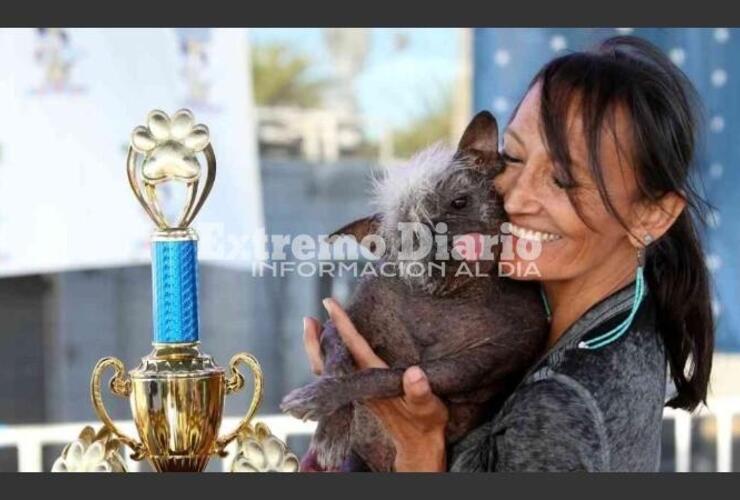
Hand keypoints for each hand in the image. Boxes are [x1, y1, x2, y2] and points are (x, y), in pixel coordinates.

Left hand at [302, 298, 448, 471]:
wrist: (418, 444)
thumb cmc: (424, 422)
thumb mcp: (428, 407)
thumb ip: (420, 392)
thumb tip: (412, 373)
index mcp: (374, 380)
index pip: (354, 347)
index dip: (342, 324)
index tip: (330, 304)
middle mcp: (360, 385)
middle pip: (328, 361)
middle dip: (315, 340)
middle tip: (308, 318)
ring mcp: (357, 390)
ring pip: (328, 368)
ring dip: (318, 347)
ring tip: (313, 326)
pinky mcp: (359, 393)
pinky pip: (336, 373)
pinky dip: (328, 356)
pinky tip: (332, 346)